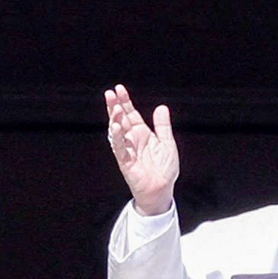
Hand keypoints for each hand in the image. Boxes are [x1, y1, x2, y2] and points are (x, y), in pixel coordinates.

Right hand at [105, 84, 178, 216]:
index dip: (125, 102)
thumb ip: (163, 126)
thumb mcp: (167, 143)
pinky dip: (117, 137)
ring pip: (117, 131)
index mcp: (142, 134)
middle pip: (121, 119)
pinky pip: (119, 148)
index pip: (131, 114)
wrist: (163, 190)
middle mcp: (133, 140)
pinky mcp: (126, 162)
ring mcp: (128, 150)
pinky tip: (116, 126)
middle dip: (115, 106)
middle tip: (110, 93)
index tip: (119, 88)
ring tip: (113, 107)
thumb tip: (161, 107)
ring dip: (114, 119)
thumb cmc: (165, 169)